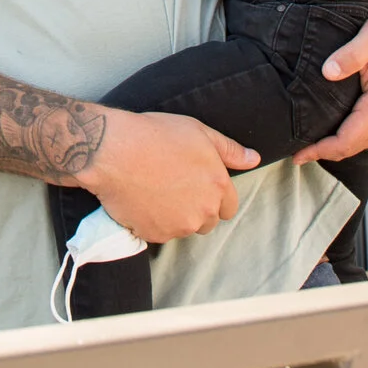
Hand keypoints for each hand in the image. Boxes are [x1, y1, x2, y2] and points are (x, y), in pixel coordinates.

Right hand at [76, 110, 257, 241]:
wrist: (114, 151)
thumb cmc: (155, 135)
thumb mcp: (198, 131)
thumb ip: (230, 150)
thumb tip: (254, 159)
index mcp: (218, 186)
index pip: (228, 206)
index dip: (214, 195)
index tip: (197, 185)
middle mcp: (203, 211)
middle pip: (208, 220)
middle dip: (197, 208)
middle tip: (174, 185)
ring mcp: (179, 226)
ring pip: (184, 227)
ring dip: (175, 215)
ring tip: (155, 189)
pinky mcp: (155, 235)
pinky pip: (160, 233)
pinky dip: (154, 221)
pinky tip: (143, 199)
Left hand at [297, 3, 367, 163]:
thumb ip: (350, 55)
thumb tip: (328, 71)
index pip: (347, 140)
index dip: (321, 150)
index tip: (298, 155)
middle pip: (352, 147)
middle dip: (324, 153)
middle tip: (295, 153)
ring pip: (361, 144)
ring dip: (336, 148)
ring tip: (308, 145)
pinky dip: (349, 139)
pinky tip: (331, 133)